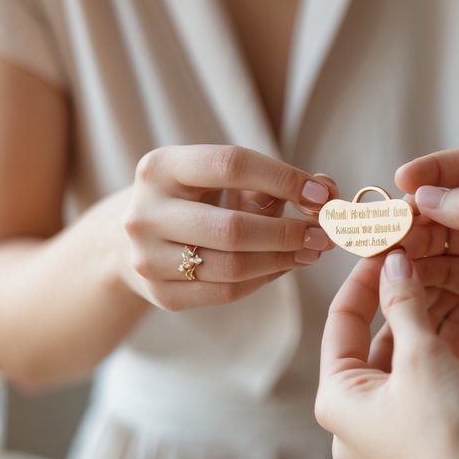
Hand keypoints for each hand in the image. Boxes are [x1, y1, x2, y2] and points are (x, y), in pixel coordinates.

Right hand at [123, 145, 334, 310]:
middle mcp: (145, 212)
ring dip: (283, 259)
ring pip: (232, 265)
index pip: (231, 165)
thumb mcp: (222, 179)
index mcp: (161, 167)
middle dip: (288, 231)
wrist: (130, 241)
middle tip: (325, 235)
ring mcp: (147, 257)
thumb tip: (329, 190)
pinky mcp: (160, 293)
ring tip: (312, 251)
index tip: (322, 194)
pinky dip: (264, 278)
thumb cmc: (194, 200)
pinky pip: (226, 291)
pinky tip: (284, 266)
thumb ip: (274, 180)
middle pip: (232, 227)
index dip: (283, 178)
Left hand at [317, 251, 458, 458]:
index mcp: (336, 398)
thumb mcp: (422, 354)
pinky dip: (445, 362)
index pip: (341, 322)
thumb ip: (405, 304)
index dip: (364, 280)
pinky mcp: (418, 441)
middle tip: (429, 268)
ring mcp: (386, 434)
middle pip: (376, 343)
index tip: (385, 248)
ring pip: (405, 366)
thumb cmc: (444, 432)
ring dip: (432, 330)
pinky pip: (424, 390)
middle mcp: (353, 420)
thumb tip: (393, 263)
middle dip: (408, 305)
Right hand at [396, 147, 458, 394]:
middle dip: (417, 216)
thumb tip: (426, 196)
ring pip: (452, 245)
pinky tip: (408, 281)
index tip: (398, 184)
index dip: (433, 173)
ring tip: (385, 256)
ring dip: (419, 248)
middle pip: (455, 207)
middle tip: (382, 230)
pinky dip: (433, 279)